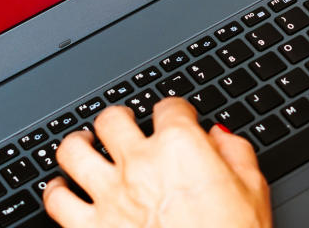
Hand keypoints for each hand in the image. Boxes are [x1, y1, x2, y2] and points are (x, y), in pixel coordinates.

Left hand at [45, 98, 270, 227]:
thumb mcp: (252, 191)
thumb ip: (235, 153)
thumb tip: (220, 137)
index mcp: (180, 148)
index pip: (169, 107)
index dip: (175, 110)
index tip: (176, 116)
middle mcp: (139, 164)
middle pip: (112, 119)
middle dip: (120, 117)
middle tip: (124, 123)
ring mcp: (109, 197)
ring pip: (73, 151)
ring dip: (78, 144)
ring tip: (84, 145)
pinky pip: (55, 201)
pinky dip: (56, 191)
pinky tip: (63, 189)